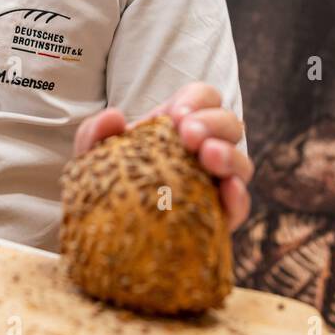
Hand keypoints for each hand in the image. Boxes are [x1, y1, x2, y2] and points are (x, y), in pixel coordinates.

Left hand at [74, 82, 251, 230]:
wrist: (105, 235)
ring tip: (209, 157)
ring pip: (241, 162)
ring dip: (230, 155)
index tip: (176, 116)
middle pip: (229, 124)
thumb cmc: (105, 186)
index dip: (197, 100)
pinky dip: (239, 196)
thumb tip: (113, 117)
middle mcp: (203, 150)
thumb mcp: (93, 157)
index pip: (204, 98)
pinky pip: (240, 205)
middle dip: (213, 123)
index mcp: (178, 126)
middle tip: (188, 136)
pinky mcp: (219, 218)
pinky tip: (227, 190)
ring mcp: (215, 183)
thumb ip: (95, 132)